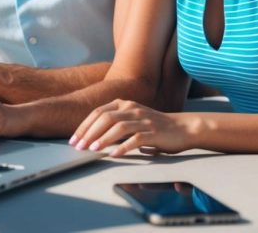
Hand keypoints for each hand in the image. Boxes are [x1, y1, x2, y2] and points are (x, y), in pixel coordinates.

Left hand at [70, 99, 188, 156]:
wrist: (183, 128)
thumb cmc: (154, 127)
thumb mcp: (132, 120)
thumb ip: (115, 125)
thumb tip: (91, 139)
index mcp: (124, 104)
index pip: (98, 112)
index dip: (84, 126)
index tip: (74, 139)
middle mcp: (132, 109)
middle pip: (105, 118)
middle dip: (89, 133)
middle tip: (78, 146)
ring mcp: (143, 120)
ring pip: (118, 127)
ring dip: (103, 139)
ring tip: (92, 149)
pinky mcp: (154, 132)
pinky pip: (136, 139)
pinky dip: (123, 147)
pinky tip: (114, 154)